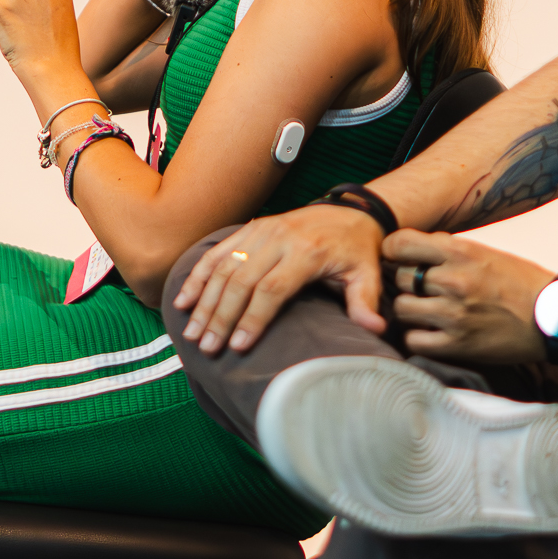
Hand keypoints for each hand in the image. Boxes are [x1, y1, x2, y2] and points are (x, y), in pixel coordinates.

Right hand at [173, 205, 387, 353]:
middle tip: (207, 347)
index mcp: (306, 252)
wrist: (349, 211)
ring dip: (204, 301)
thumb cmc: (356, 249)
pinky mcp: (249, 231)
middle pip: (241, 281)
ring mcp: (260, 232)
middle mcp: (279, 239)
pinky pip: (217, 253)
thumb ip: (365, 302)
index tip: (239, 347)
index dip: (253, 319)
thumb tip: (374, 330)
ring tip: (191, 333)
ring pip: (224, 267)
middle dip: (221, 317)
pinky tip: (183, 300)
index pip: (272, 289)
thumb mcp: (367, 273)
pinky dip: (198, 276)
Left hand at [384, 230, 557, 363]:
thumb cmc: (520, 282)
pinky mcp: (458, 345)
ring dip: (410, 310)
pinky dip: (418, 336)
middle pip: (400, 278)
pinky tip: (431, 332)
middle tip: (416, 288)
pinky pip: (414, 340)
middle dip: (405, 283)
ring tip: (425, 310)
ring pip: (402, 308)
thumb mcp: (485, 253)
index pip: (400, 243)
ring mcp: (454, 314)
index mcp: (460, 252)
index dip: (393, 251)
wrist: (554, 316)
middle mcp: (453, 281)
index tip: (397, 258)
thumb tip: (411, 249)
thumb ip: (449, 250)